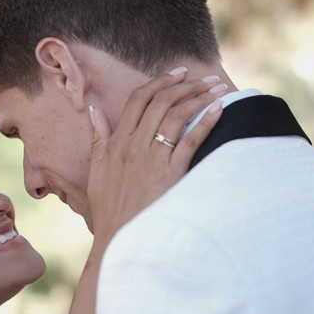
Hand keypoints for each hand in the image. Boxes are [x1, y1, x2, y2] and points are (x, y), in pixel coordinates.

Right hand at [87, 70, 223, 241]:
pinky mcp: (171, 173)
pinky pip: (191, 140)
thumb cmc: (109, 208)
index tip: (177, 74)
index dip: (159, 82)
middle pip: (161, 102)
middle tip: (203, 77)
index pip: (138, 100)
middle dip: (185, 85)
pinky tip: (218, 109)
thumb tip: (95, 111)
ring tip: (215, 87)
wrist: (121, 239)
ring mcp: (153, 159)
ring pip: (177, 115)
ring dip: (199, 97)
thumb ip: (98, 138)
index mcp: (116, 143)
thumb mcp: (96, 171)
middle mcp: (134, 146)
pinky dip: (206, 121)